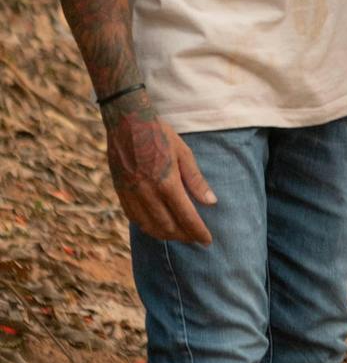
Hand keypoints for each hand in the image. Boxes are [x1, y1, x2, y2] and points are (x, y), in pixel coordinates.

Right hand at [104, 95, 216, 244]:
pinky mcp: (120, 192)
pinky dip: (146, 227)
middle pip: (167, 226)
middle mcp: (147, 192)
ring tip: (178, 236)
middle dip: (183, 236)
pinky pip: (133, 217)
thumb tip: (211, 202)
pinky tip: (155, 227)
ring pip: (148, 226)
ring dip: (165, 235)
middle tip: (195, 239)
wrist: (127, 122)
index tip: (207, 240)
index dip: (197, 231)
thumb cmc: (159, 134)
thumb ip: (196, 179)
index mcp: (166, 182)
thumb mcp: (183, 152)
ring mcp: (131, 194)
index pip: (186, 216)